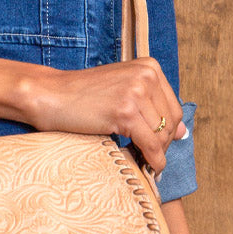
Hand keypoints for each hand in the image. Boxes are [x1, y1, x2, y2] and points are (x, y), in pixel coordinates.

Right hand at [22, 58, 186, 175]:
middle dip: (162, 143)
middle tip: (149, 155)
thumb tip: (182, 132)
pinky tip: (149, 166)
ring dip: (155, 153)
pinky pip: (149, 144)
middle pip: (170, 121)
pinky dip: (153, 160)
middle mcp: (145, 75)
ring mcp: (135, 92)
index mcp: (149, 66)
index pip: (173, 107)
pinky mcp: (124, 112)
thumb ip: (152, 106)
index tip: (156, 143)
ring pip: (161, 135)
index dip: (167, 130)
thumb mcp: (122, 90)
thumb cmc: (83, 95)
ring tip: (143, 159)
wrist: (50, 94)